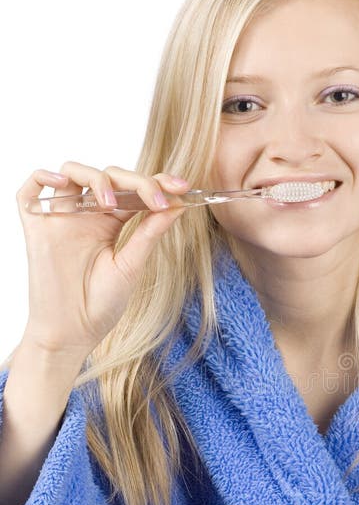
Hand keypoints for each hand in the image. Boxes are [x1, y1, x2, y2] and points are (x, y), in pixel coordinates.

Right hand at [16, 161, 190, 357]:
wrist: (74, 332)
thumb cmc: (102, 303)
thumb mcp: (132, 264)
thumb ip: (150, 232)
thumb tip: (177, 204)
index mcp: (111, 222)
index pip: (133, 189)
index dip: (157, 182)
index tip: (182, 187)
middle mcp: (86, 214)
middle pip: (108, 176)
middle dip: (136, 180)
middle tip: (157, 199)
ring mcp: (60, 218)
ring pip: (72, 171)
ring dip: (96, 178)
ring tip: (111, 205)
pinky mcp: (36, 227)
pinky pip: (30, 191)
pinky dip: (43, 177)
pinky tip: (62, 182)